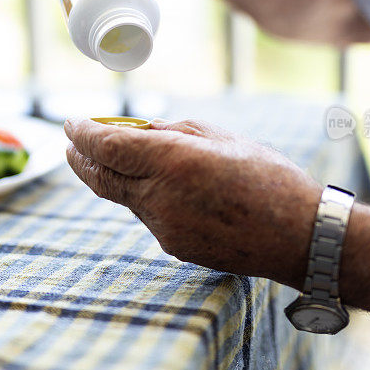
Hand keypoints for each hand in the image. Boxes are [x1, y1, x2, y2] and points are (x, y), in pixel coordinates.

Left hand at [64, 118, 322, 286]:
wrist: (299, 238)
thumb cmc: (270, 179)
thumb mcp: (225, 139)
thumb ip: (176, 132)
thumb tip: (142, 132)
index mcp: (173, 161)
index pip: (106, 146)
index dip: (82, 133)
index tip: (71, 123)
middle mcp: (159, 197)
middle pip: (101, 177)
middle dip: (80, 158)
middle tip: (71, 143)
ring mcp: (164, 227)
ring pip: (123, 197)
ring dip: (114, 175)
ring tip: (117, 156)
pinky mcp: (174, 247)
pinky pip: (146, 215)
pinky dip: (142, 196)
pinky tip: (160, 186)